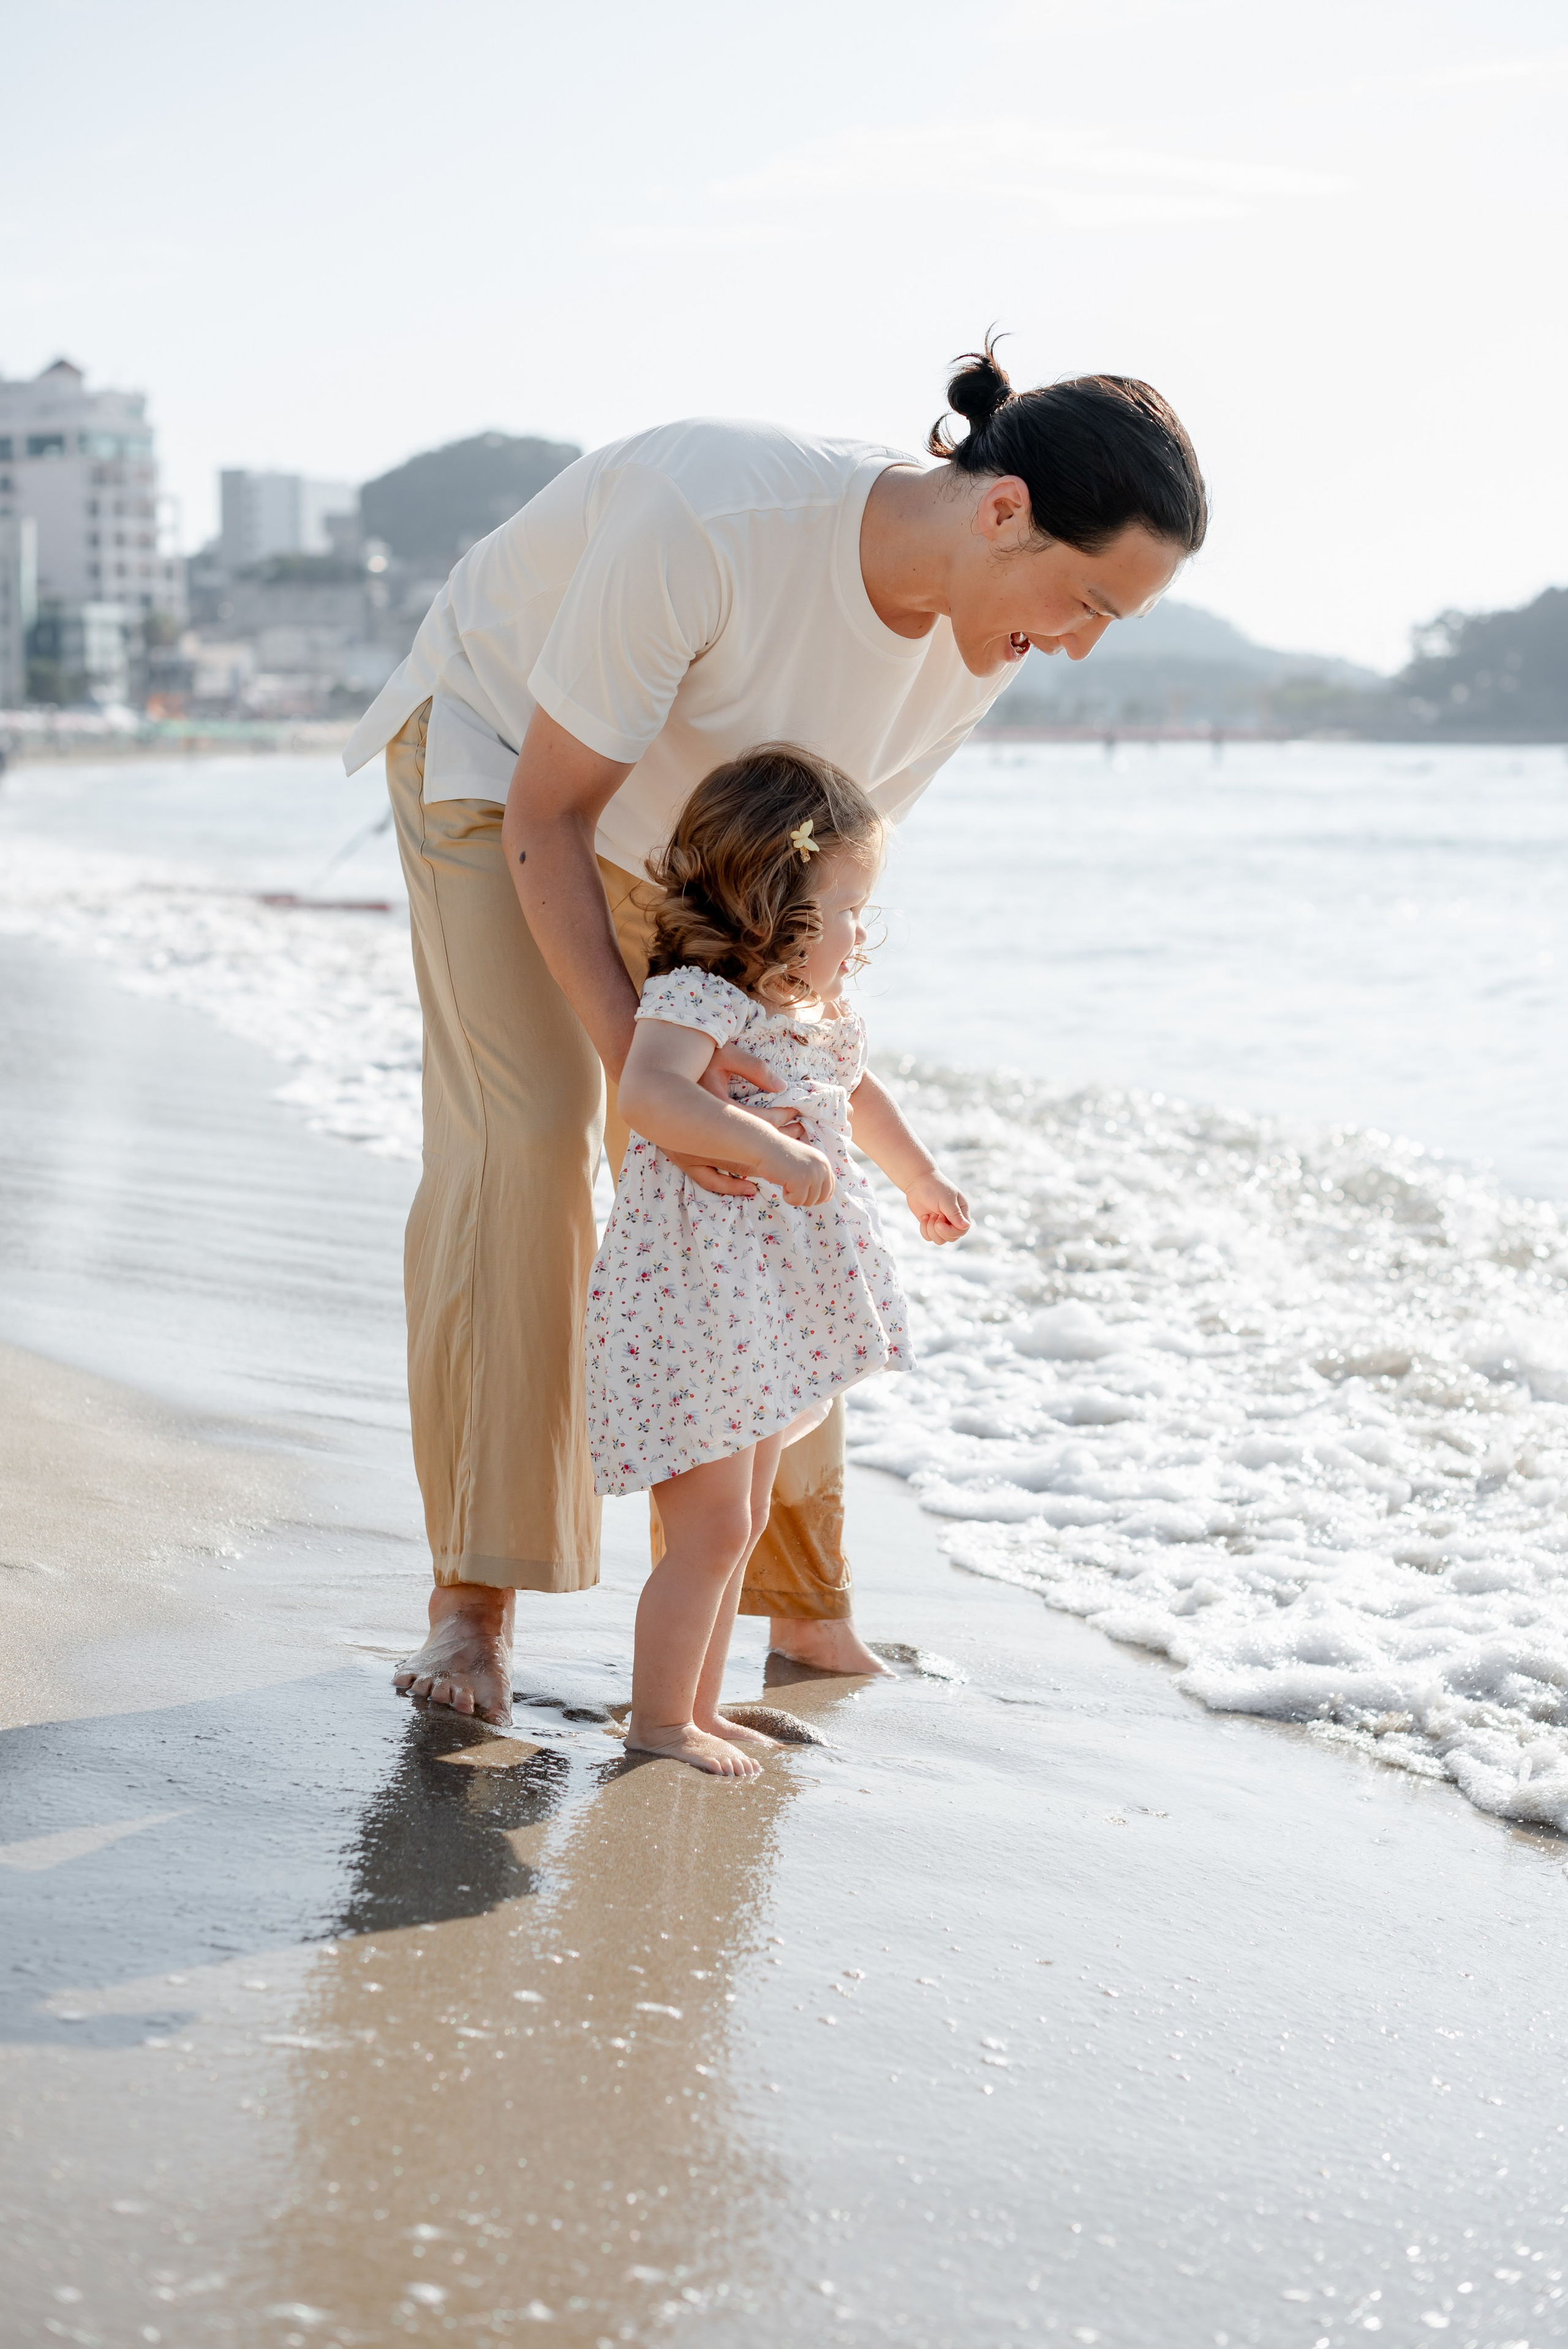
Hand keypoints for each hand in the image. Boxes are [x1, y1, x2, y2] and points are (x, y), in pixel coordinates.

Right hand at [670, 1044, 799, 1193]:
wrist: (650, 1073)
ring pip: (736, 1167)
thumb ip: (754, 1067)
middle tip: (799, 1134)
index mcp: (714, 1107)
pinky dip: (731, 1186)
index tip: (795, 1111)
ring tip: (784, 1156)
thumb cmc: (690, 1060)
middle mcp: (703, 1135)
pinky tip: (751, 1188)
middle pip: (751, 1147)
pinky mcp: (682, 1159)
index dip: (781, 1117)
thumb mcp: (723, 1054)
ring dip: (763, 1164)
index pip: (758, 1120)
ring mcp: (690, 1151)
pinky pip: (709, 1181)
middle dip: (779, 1142)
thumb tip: (781, 1086)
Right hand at [761, 1133, 835, 1207]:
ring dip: (794, 1196)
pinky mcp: (802, 1180)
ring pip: (808, 1202)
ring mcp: (813, 1174)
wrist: (766, 1146)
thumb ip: (816, 1176)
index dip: (816, 1196)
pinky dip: (787, 1197)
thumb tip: (825, 1199)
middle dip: (805, 1198)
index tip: (803, 1193)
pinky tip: (782, 1182)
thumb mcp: (805, 1163)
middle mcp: (822, 1168)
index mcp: (824, 1164)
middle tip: (792, 1187)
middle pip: (820, 1199)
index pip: (829, 1190)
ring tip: (786, 1180)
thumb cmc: (782, 1156)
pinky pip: (796, 1201)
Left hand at [905, 1167, 969, 1244]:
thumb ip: (955, 1214)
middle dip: (939, 1230)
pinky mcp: (930, 1225)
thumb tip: (966, 1226)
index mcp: (962, 1212)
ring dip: (931, 1229)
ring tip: (930, 1215)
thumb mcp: (946, 1200)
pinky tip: (924, 1217)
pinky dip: (924, 1229)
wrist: (918, 1182)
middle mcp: (954, 1220)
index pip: (962, 1231)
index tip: (939, 1223)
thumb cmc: (935, 1187)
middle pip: (951, 1238)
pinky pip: (929, 1237)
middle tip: (935, 1214)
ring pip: (939, 1240)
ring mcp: (942, 1224)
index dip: (950, 1231)